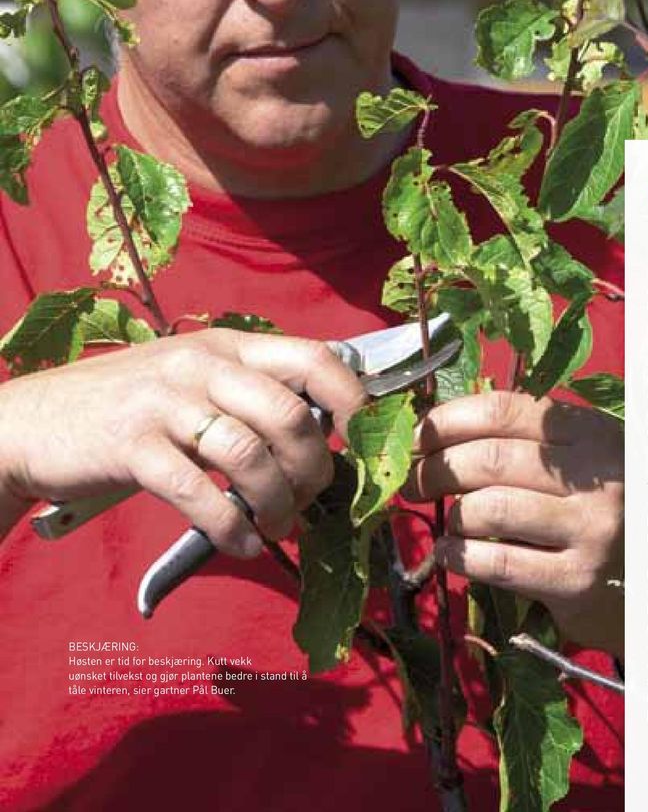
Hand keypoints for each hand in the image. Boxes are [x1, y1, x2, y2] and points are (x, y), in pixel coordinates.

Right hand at [0, 329, 365, 553]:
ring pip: (250, 458)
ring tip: (276, 527)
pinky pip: (200, 494)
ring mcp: (166, 402)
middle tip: (310, 501)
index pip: (315, 359)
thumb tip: (325, 435)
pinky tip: (244, 544)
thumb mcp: (196, 377)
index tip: (367, 445)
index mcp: (228, 345)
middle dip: (315, 470)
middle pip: (290, 417)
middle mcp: (203, 364)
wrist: (37, 420)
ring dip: (277, 505)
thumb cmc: (132, 404)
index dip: (353, 403)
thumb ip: (252, 394)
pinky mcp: (133, 445)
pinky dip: (232, 529)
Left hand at [405, 389, 623, 654]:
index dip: (449, 420)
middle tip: (413, 482)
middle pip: (489, 459)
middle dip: (436, 469)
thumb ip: (535, 443)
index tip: (419, 436)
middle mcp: (594, 478)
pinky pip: (499, 564)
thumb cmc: (617, 508)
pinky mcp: (578, 583)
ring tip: (445, 522)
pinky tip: (451, 555)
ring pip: (489, 510)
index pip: (505, 411)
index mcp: (592, 434)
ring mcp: (589, 531)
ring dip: (451, 516)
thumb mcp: (591, 459)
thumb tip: (445, 432)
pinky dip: (460, 558)